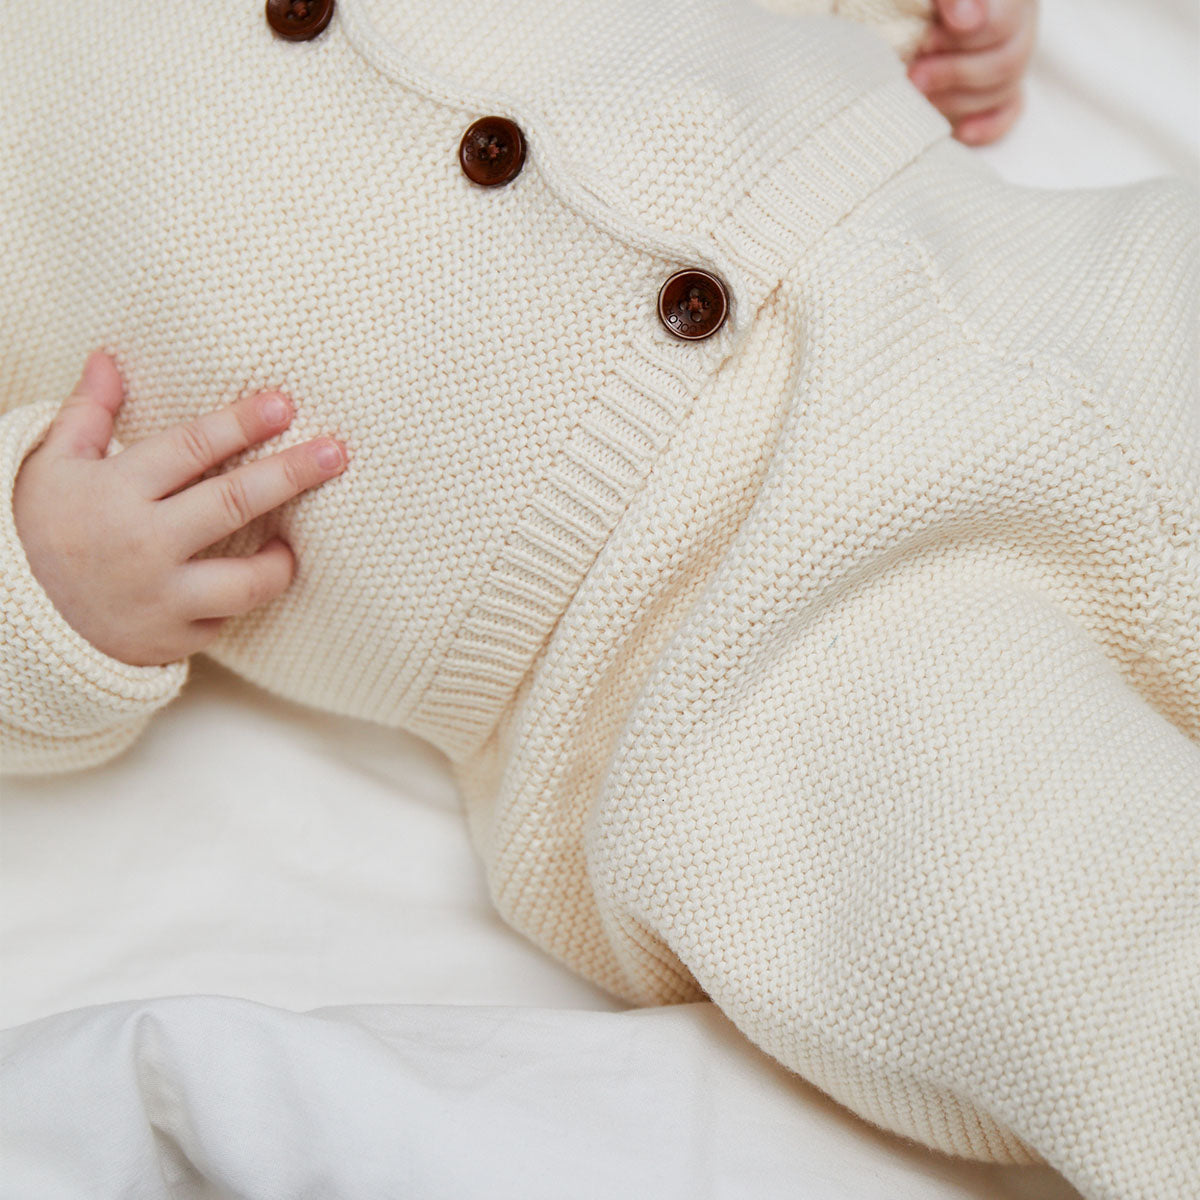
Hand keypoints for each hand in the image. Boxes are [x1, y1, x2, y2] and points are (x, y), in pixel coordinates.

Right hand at [12, 350, 347, 666]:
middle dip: (291, 474)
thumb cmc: (49, 531)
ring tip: (295, 544)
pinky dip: (243, 598)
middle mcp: (142, 543)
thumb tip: (108, 358)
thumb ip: (88, 414)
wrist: (24, 622)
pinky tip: (254, 579)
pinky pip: (229, 616)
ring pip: (245, 578)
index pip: (192, 448)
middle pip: (232, 502)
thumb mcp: (54, 467)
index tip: (284, 405)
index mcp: (115, 491)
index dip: (242, 423)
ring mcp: (162, 596)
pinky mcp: (176, 637)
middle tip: (335, 453)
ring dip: (281, 560)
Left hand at [908, 0, 1037, 145]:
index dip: (961, 38)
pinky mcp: (1006, 90)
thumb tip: (965, 19)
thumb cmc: (923, 5)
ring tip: (918, 94)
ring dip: (958, 99)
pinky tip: (961, 132)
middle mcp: (1019, 24)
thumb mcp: (939, 2)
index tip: (925, 41)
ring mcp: (1014, 58)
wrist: (929, 21)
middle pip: (1007, 60)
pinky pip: (1009, 111)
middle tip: (913, 76)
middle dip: (954, 72)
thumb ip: (951, 1)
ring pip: (1005, 88)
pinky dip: (987, 126)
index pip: (999, 22)